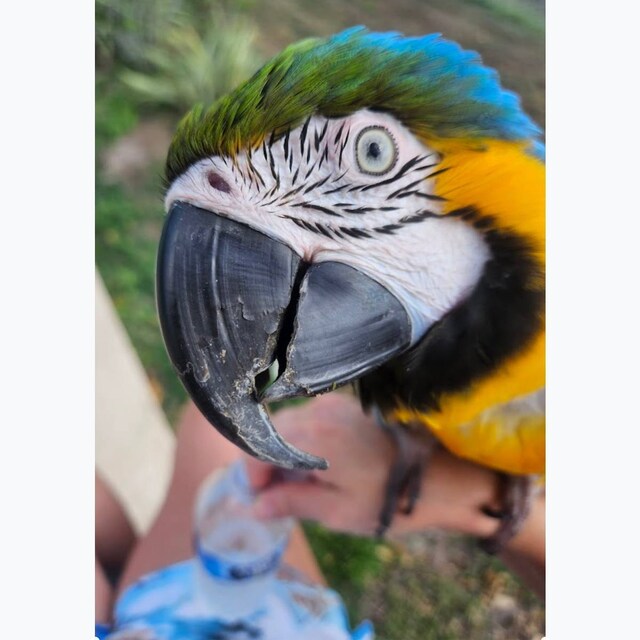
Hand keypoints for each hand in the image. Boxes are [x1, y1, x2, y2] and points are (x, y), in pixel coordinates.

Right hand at [246, 392, 395, 534]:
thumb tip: (255, 507)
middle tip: (277, 494)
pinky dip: (301, 439)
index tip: (261, 498)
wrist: (433, 475)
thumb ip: (292, 503)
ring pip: (287, 424)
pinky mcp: (344, 403)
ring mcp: (332, 403)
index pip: (258, 447)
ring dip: (283, 450)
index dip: (251, 475)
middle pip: (270, 432)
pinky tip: (315, 463)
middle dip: (266, 462)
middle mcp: (318, 411)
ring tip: (300, 481)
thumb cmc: (385, 498)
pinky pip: (307, 418)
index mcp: (314, 438)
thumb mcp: (336, 511)